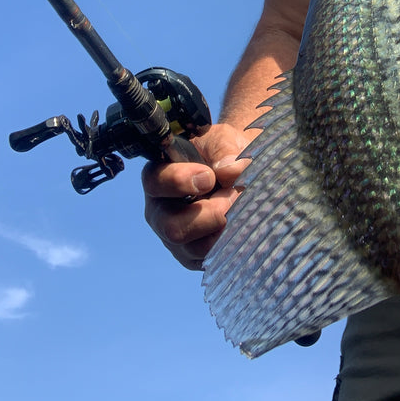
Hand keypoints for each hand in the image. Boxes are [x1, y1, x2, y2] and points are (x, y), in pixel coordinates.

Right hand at [142, 123, 252, 270]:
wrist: (236, 168)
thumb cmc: (223, 151)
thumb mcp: (222, 140)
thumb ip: (224, 151)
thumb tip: (231, 172)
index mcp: (159, 176)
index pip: (155, 183)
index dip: (180, 181)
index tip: (209, 176)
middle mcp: (161, 211)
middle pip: (171, 227)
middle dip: (207, 216)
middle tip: (232, 199)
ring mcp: (177, 236)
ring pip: (193, 249)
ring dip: (223, 230)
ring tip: (241, 208)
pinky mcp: (195, 255)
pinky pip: (210, 260)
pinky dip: (230, 243)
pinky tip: (243, 224)